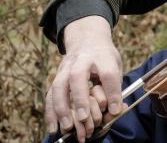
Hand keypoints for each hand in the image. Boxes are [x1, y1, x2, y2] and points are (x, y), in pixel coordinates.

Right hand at [45, 16, 122, 141]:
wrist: (87, 39)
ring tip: (68, 127)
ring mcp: (65, 68)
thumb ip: (116, 88)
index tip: (115, 110)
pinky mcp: (56, 77)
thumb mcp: (116, 66)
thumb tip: (115, 112)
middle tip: (84, 117)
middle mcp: (81, 60)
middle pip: (77, 76)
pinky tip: (53, 128)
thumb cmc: (105, 58)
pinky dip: (50, 113)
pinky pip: (50, 95)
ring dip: (62, 108)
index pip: (108, 73)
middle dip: (80, 98)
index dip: (112, 92)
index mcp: (102, 56)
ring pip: (59, 86)